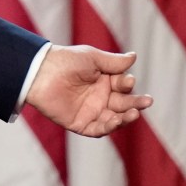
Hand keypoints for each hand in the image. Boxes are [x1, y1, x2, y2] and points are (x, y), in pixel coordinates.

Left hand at [24, 46, 152, 136]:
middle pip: (123, 103)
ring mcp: (91, 111)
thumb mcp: (92, 58)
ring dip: (126, 117)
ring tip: (134, 113)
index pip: (123, 86)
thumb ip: (113, 62)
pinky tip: (117, 120)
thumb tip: (134, 56)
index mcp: (103, 81)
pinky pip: (99, 129)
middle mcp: (99, 97)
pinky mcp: (80, 124)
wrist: (40, 73)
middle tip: (146, 101)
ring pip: (115, 119)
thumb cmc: (65, 61)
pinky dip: (109, 127)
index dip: (128, 84)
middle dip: (135, 103)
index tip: (128, 80)